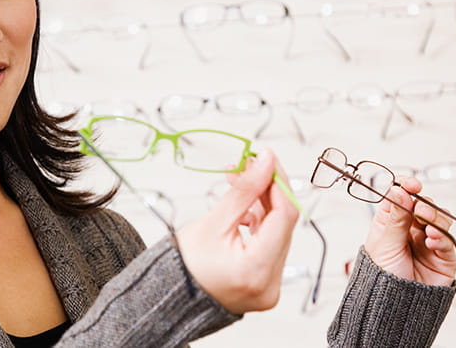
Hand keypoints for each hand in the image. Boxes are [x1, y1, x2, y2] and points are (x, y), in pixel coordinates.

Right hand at [176, 149, 298, 313]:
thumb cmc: (185, 265)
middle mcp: (270, 283)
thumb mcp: (213, 222)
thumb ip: (244, 191)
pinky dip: (260, 222)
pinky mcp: (267, 283)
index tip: (266, 159)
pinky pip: (271, 244)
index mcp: (256, 270)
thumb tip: (265, 161)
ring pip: (278, 231)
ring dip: (263, 203)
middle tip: (248, 165)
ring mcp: (271, 286)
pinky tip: (244, 208)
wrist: (171, 297)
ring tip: (239, 182)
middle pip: (283, 224)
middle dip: (268, 190)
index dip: (278, 183)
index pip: (284, 216)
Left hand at [363, 176, 455, 286]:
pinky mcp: (442, 256)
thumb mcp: (384, 243)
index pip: (400, 196)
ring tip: (427, 226)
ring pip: (439, 219)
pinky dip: (441, 237)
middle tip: (419, 210)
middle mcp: (410, 229)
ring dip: (435, 218)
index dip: (406, 187)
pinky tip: (431, 240)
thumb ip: (395, 217)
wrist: (393, 307)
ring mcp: (427, 241)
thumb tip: (398, 190)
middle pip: (423, 205)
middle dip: (423, 204)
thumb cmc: (381, 278)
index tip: (412, 184)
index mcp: (391, 222)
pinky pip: (447, 241)